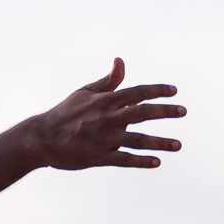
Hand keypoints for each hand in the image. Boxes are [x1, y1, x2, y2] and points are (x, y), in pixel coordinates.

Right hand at [27, 58, 185, 170]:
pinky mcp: (97, 157)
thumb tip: (121, 61)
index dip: (158, 90)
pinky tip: (156, 162)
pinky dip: (141, 161)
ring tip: (178, 145)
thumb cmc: (63, 113)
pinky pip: (124, 160)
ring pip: (138, 139)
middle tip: (183, 112)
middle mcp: (107, 118)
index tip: (175, 91)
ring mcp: (103, 139)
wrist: (40, 138)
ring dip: (160, 142)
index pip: (138, 92)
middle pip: (143, 113)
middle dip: (165, 112)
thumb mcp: (85, 92)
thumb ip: (108, 81)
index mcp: (105, 101)